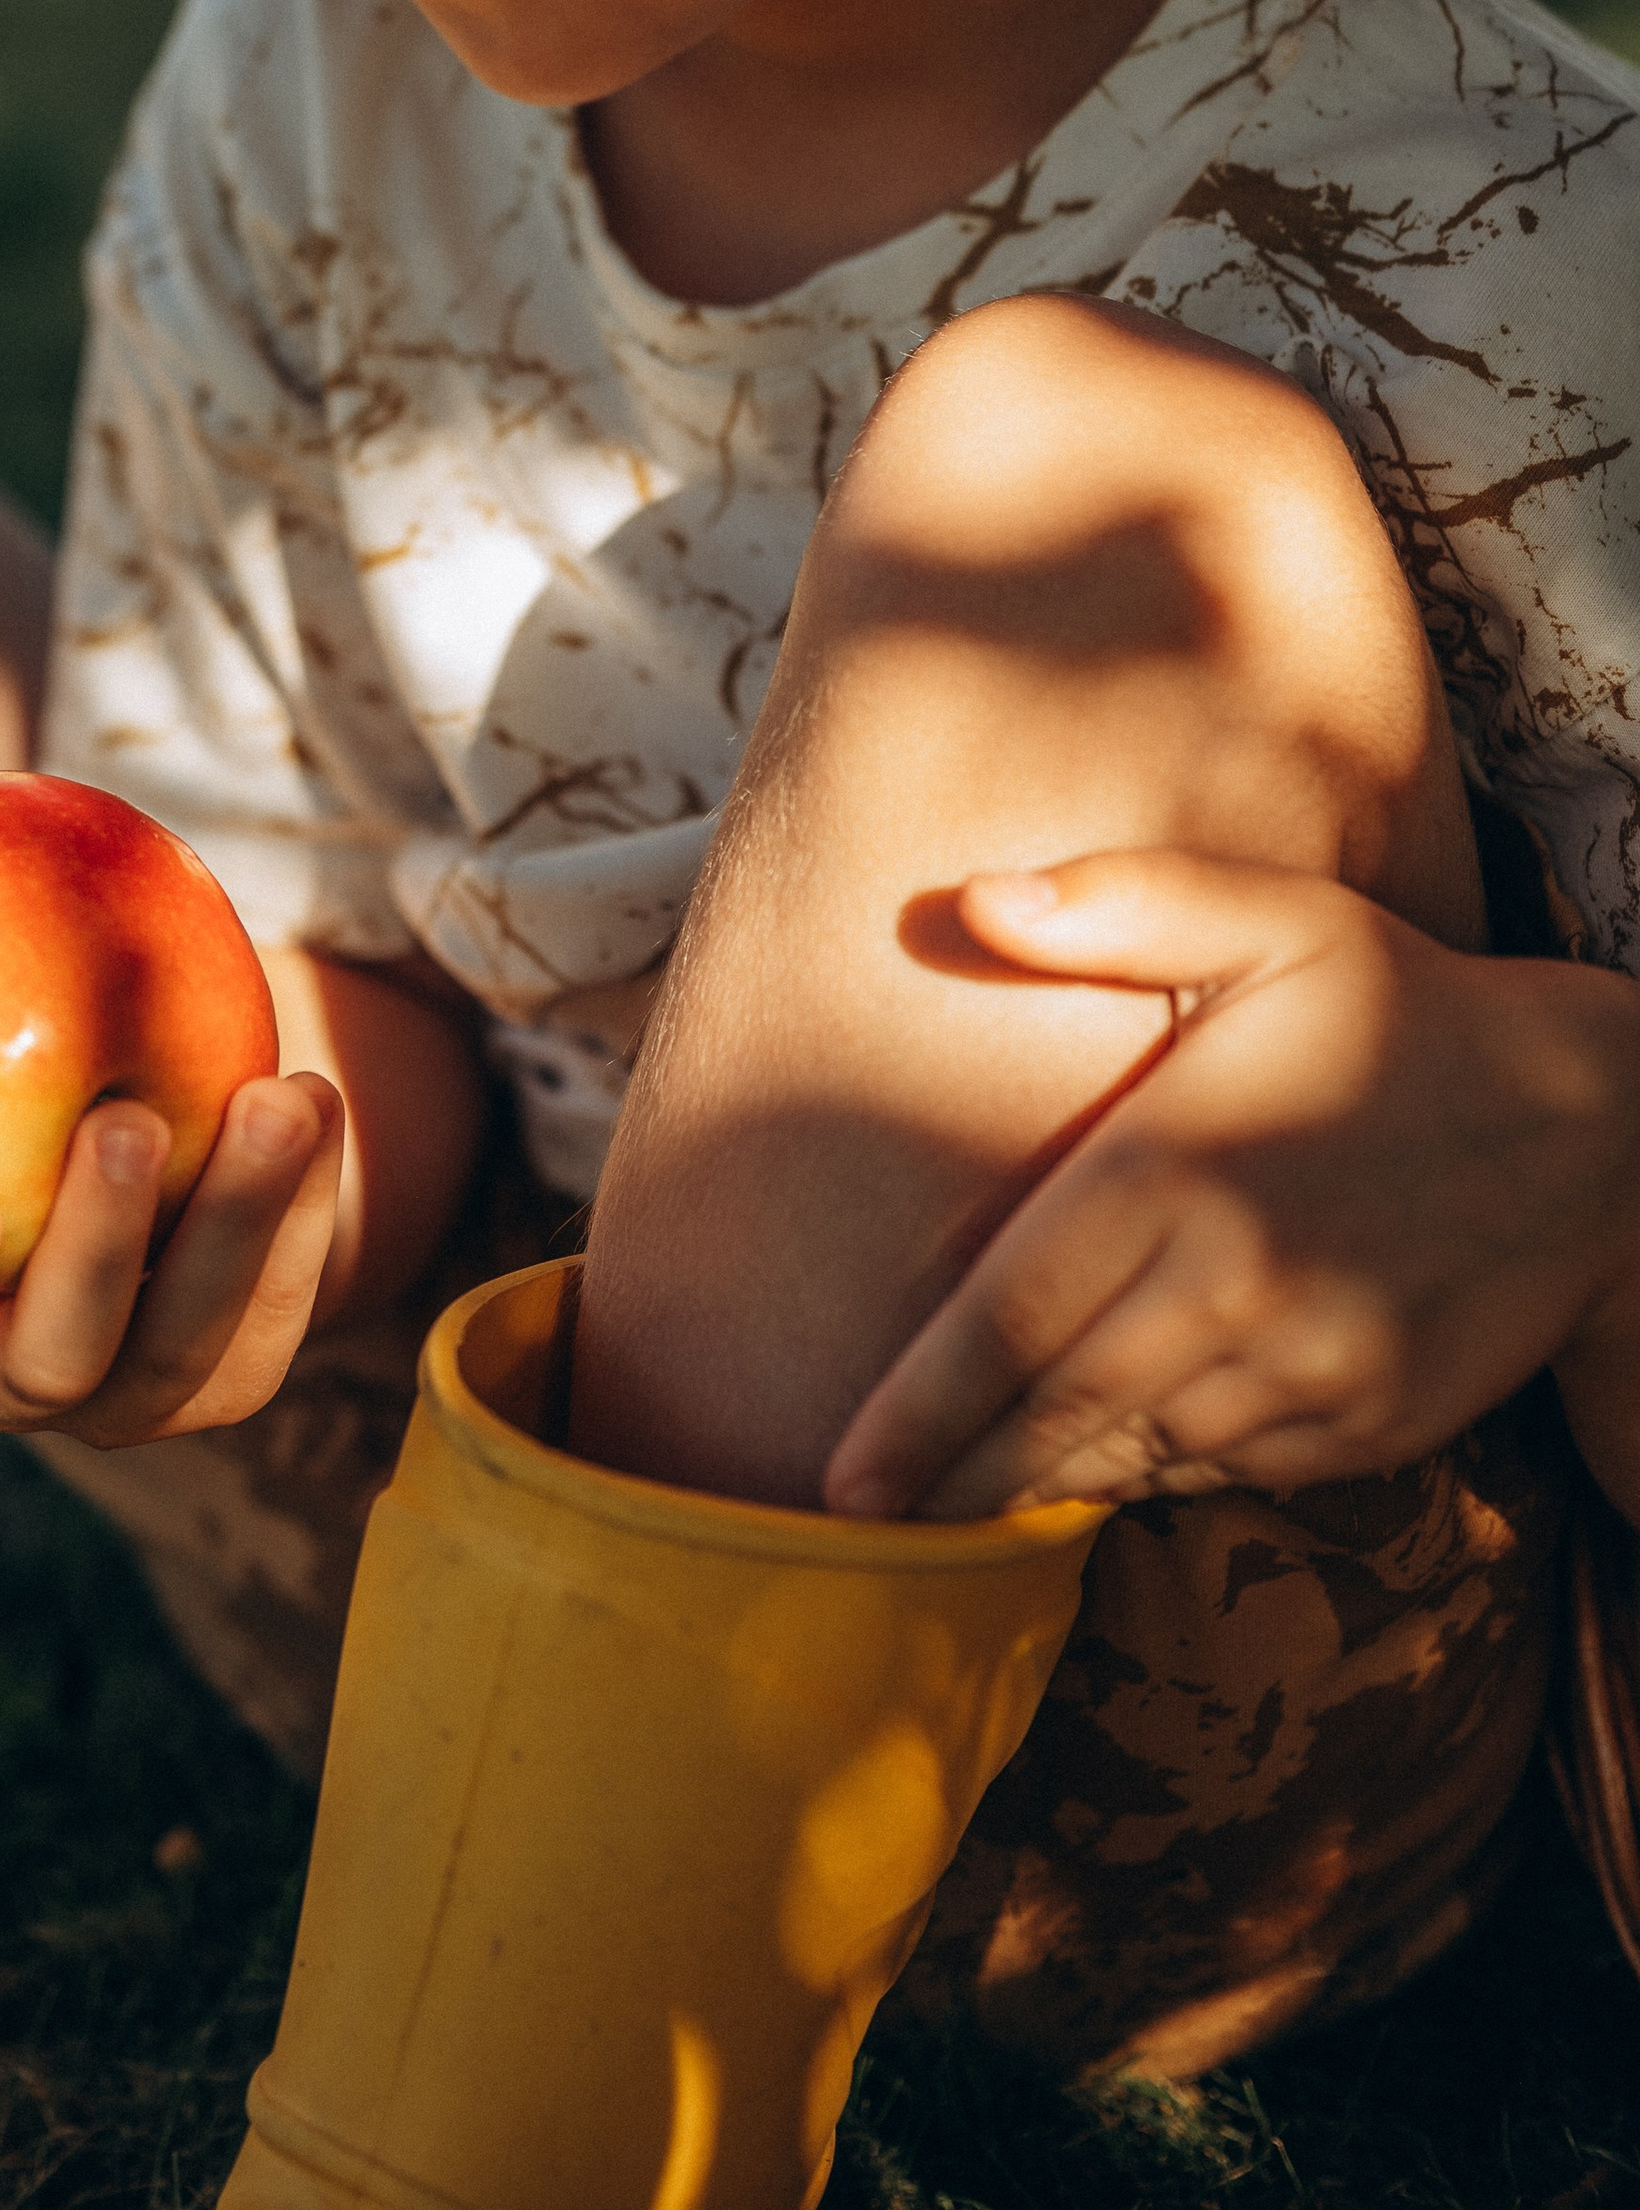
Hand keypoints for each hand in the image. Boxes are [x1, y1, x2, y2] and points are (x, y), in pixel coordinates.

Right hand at [0, 1071, 342, 1445]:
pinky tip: (316, 1102)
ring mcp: (128, 1399)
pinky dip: (301, 1208)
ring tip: (275, 1098)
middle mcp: (16, 1380)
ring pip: (181, 1351)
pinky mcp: (228, 1383)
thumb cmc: (22, 1070)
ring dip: (236, 1222)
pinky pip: (272, 1316)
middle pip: (50, 1358)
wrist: (154, 1165)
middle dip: (95, 1248)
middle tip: (127, 1123)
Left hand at [823, 852, 1639, 1523]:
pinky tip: (1093, 1457)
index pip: (1011, 1318)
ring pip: (1135, 1454)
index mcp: (1180, 1167)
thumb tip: (966, 902)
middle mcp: (1237, 1286)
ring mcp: (1309, 1370)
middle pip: (1056, 1410)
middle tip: (860, 1506)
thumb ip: (1114, 902)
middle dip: (952, 1469)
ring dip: (1041, 1476)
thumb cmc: (1398, 1004)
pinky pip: (1224, 1471)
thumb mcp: (1269, 916)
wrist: (1593, 1129)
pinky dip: (1149, 1473)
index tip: (843, 1475)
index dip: (918, 1409)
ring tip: (955, 1493)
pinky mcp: (1365, 1425)